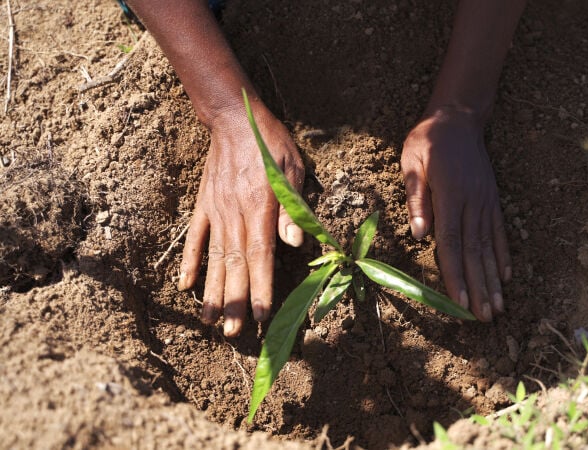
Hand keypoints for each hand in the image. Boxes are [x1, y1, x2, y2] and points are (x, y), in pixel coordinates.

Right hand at [177, 102, 304, 336]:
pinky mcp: (204, 205)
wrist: (234, 118)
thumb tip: (296, 243)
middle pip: (235, 265)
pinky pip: (195, 237)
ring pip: (214, 258)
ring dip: (211, 291)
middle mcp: (235, 215)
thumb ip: (292, 209)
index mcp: (260, 208)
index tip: (260, 316)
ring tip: (208, 320)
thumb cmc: (271, 144)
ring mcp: (216, 212)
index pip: (261, 257)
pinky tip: (186, 284)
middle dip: (234, 301)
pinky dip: (190, 261)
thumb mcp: (292, 170)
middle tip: (232, 331)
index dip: (260, 288)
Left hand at [401, 106, 510, 320]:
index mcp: (450, 196)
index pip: (452, 244)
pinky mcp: (492, 200)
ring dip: (493, 279)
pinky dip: (503, 256)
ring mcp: (486, 202)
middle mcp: (472, 203)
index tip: (461, 303)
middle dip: (479, 288)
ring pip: (489, 247)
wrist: (457, 117)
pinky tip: (506, 277)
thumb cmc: (427, 140)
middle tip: (485, 318)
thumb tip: (419, 236)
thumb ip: (417, 199)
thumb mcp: (412, 163)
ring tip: (498, 307)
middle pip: (475, 252)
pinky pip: (499, 232)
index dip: (457, 276)